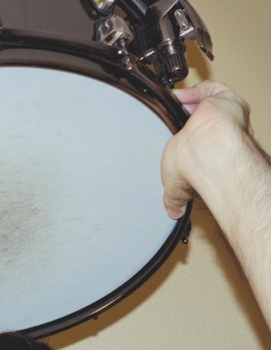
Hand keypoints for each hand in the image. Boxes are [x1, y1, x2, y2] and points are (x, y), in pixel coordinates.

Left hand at [161, 81, 253, 219]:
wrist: (208, 152)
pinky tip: (178, 97)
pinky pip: (213, 89)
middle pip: (204, 121)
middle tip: (171, 118)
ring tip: (173, 105)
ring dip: (189, 103)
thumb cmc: (195, 169)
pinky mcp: (227, 101)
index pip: (199, 143)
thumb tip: (173, 212)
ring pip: (210, 103)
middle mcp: (222, 136)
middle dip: (186, 119)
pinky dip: (195, 91)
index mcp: (211, 155)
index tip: (173, 137)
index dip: (185, 138)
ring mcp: (226, 118)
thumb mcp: (174, 187)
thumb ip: (172, 198)